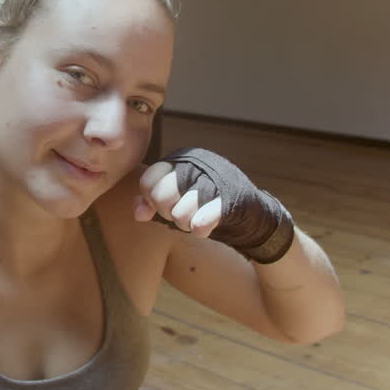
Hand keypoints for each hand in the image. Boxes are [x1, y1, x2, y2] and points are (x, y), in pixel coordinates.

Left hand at [134, 147, 294, 263]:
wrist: (252, 217)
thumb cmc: (207, 208)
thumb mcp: (176, 203)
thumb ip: (153, 203)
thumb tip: (137, 212)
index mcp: (182, 160)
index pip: (149, 179)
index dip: (151, 200)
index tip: (161, 208)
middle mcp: (198, 163)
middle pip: (162, 194)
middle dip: (167, 213)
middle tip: (178, 216)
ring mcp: (215, 179)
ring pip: (181, 212)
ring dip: (185, 224)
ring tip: (194, 222)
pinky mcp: (231, 199)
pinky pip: (202, 220)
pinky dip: (200, 229)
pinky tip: (203, 230)